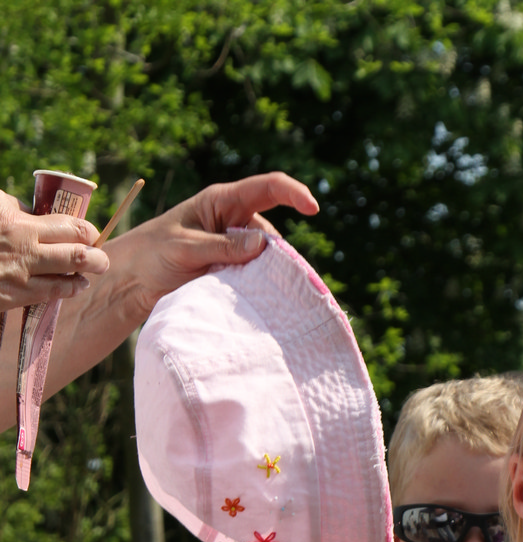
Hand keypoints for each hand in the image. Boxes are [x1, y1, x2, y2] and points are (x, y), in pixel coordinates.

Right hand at [0, 191, 107, 311]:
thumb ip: (15, 207)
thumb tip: (36, 211)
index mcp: (19, 224)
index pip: (72, 227)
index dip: (88, 230)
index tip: (91, 232)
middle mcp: (24, 252)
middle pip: (77, 255)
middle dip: (96, 257)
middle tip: (101, 258)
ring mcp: (19, 278)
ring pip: (67, 281)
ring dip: (84, 277)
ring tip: (90, 272)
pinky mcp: (12, 298)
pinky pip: (48, 296)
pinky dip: (66, 291)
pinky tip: (74, 287)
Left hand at [122, 172, 318, 314]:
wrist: (135, 280)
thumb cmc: (153, 254)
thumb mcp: (185, 248)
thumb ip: (223, 246)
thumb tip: (264, 244)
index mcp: (223, 201)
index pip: (267, 187)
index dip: (294, 193)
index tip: (313, 208)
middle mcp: (235, 220)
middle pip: (273, 234)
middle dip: (279, 256)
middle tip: (267, 280)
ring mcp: (236, 247)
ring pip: (268, 261)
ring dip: (266, 277)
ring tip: (248, 292)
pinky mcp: (234, 270)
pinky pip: (258, 278)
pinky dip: (259, 288)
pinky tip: (252, 299)